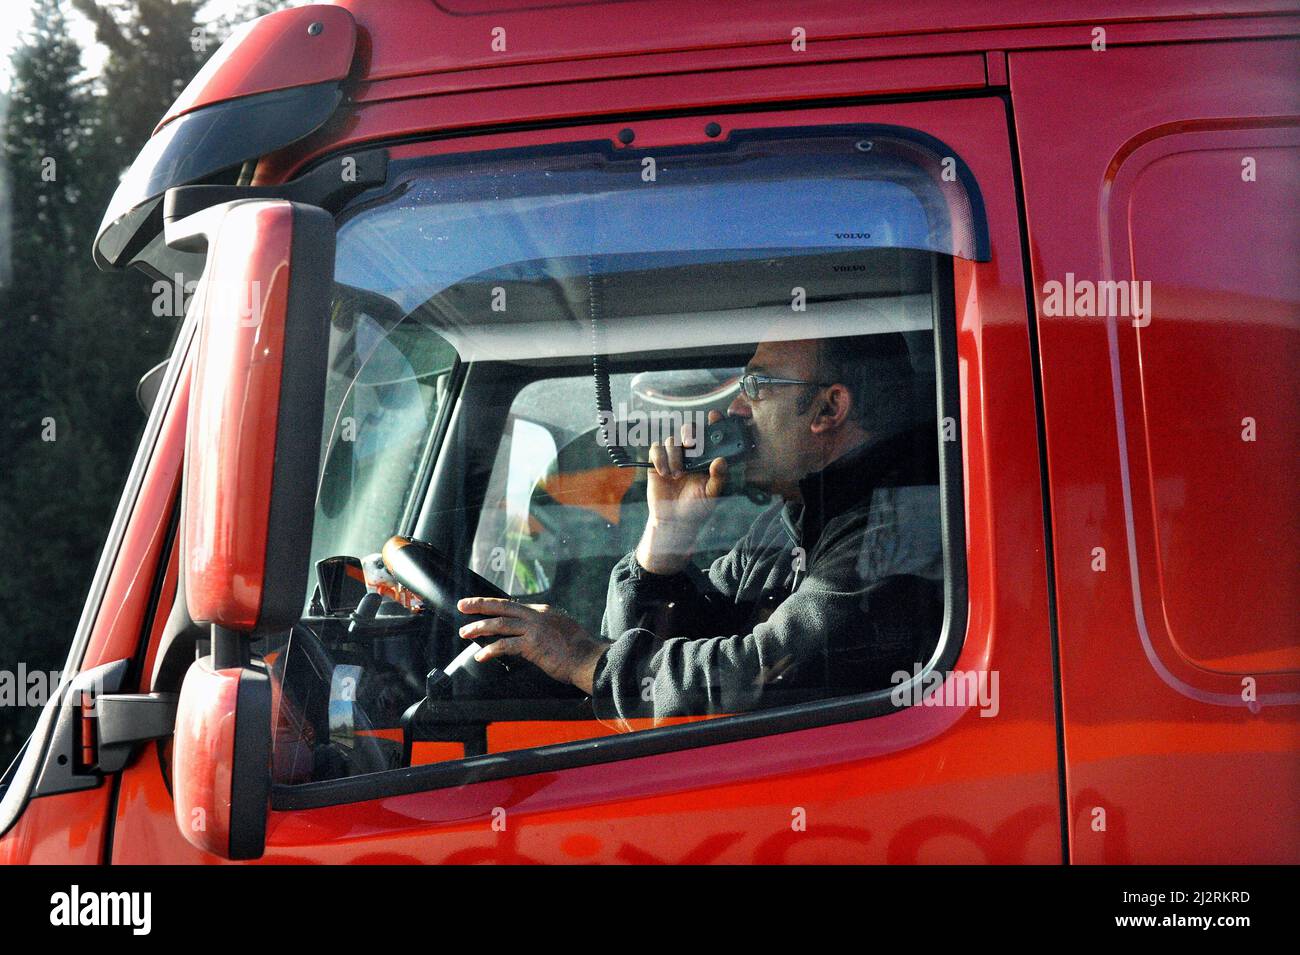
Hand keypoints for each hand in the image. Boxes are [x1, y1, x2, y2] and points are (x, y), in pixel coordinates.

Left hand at [456, 597, 606, 693]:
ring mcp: (534, 629)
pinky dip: (491, 650)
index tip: (482, 606)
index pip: (513, 606)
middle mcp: (537, 615)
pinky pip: (505, 645)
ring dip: (479, 627)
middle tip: (463, 605)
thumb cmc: (578, 650)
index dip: (495, 605)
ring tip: (465, 632)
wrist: (589, 659)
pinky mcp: (532, 644)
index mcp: (543, 612)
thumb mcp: (562, 630)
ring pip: (500, 624)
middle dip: (480, 605)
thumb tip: (533, 634)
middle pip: (502, 607)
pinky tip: (481, 656)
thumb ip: (546, 628)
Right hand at [638, 410, 727, 574]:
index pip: (710, 435)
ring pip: (671, 440)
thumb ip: (718, 477)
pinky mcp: (657, 462)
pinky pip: (655, 449)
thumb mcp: (712, 493)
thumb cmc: (697, 507)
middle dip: (690, 433)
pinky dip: (660, 458)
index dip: (713, 423)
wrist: (674, 520)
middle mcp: (690, 454)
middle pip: (689, 430)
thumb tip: (721, 460)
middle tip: (691, 444)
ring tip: (677, 475)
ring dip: (674, 455)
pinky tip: (665, 473)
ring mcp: (673, 457)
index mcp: (706, 458)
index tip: (714, 416)